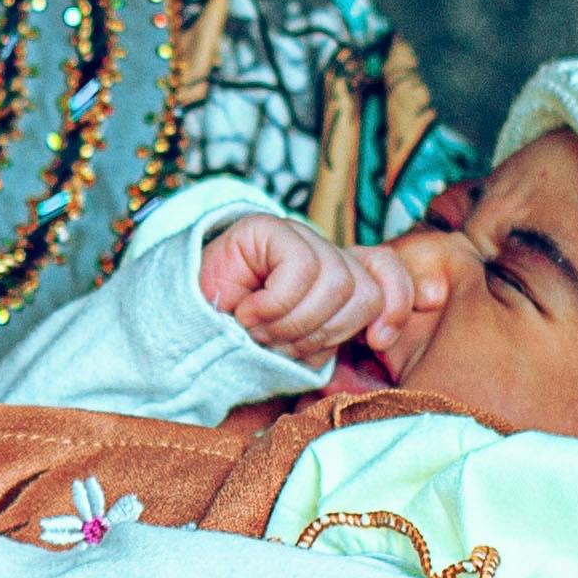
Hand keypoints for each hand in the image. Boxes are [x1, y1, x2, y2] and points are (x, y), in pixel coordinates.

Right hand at [199, 205, 452, 380]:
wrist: (182, 336)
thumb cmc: (241, 346)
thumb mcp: (302, 349)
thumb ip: (339, 339)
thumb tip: (382, 339)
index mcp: (340, 280)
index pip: (390, 273)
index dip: (396, 305)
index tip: (376, 341)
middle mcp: (322, 253)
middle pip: (364, 289)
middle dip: (326, 332)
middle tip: (284, 343)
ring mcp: (295, 236)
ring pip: (336, 282)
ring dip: (295, 323)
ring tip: (260, 330)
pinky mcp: (266, 227)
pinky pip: (301, 269)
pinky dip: (275, 305)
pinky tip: (247, 312)